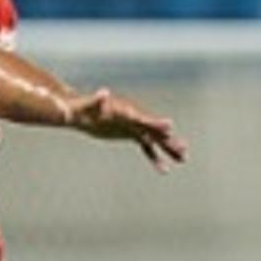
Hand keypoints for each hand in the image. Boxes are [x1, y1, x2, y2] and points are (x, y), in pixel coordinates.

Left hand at [69, 88, 188, 171]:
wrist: (76, 111)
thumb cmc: (80, 108)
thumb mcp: (87, 105)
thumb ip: (97, 100)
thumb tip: (103, 92)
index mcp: (126, 110)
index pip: (143, 117)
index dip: (156, 122)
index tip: (170, 127)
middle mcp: (134, 117)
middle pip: (154, 129)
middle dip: (168, 139)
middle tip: (183, 148)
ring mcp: (133, 126)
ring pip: (155, 139)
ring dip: (168, 148)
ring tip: (184, 158)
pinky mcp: (129, 134)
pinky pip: (146, 147)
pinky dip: (155, 157)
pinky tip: (164, 169)